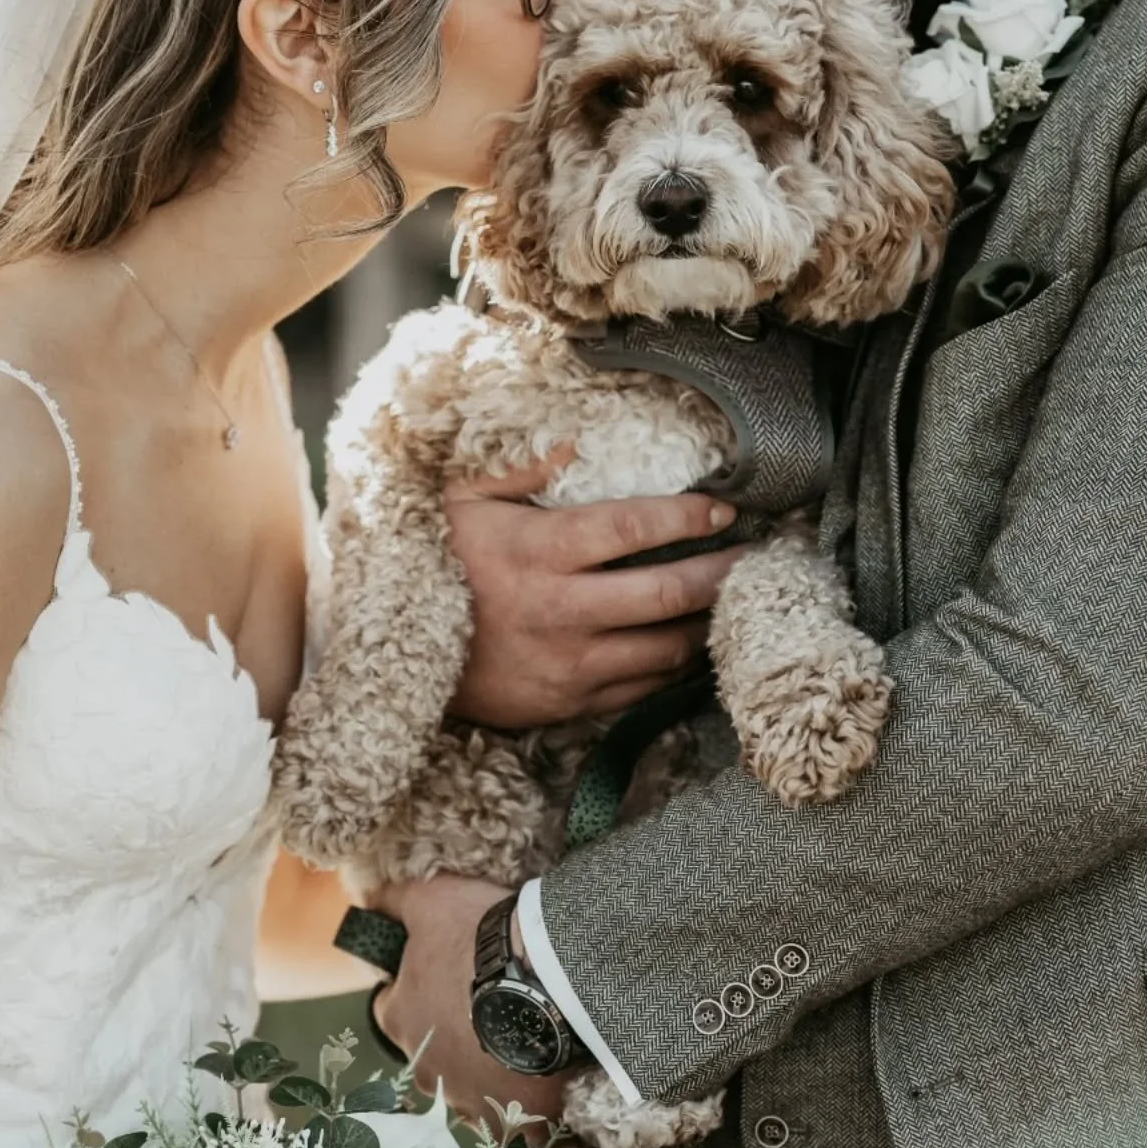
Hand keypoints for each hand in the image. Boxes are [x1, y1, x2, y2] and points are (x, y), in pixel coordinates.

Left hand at [370, 876, 566, 1126]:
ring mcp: (466, 1099)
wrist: (550, 978)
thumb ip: (395, 902)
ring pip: (467, 1087)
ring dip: (484, 1067)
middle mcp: (424, 1069)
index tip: (443, 973)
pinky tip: (537, 1076)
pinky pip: (508, 1120)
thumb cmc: (481, 937)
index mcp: (399, 1018)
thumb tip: (368, 902)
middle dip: (451, 1031)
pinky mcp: (509, 1118)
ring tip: (520, 1034)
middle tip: (488, 999)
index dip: (415, 987)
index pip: (390, 1006)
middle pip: (430, 1050)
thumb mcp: (432, 899)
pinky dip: (518, 1103)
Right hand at [445, 451, 741, 729]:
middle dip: (721, 574)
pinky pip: (641, 689)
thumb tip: (573, 442)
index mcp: (536, 552)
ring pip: (665, 649)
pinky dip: (675, 668)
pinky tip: (692, 644)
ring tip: (735, 601)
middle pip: (666, 593)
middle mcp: (558, 611)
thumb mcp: (459, 499)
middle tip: (755, 558)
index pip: (632, 529)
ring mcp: (567, 665)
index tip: (721, 511)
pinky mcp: (569, 704)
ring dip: (708, 624)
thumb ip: (519, 468)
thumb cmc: (436, 562)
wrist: (391, 654)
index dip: (686, 518)